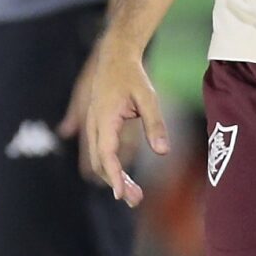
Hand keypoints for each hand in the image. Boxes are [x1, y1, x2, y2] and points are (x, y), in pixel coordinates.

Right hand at [67, 37, 165, 207]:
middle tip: (136, 200)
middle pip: (100, 161)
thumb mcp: (148, 98)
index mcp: (104, 118)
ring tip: (134, 193)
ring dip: (113, 176)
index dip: (114, 176)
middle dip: (116, 182)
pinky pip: (100, 150)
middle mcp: (94, 124)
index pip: (107, 154)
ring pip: (99, 158)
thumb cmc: (132, 76)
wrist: (114, 56)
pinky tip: (123, 176)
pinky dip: (110, 166)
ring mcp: (92, 124)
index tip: (122, 195)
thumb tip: (164, 152)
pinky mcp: (96, 124)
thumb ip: (155, 124)